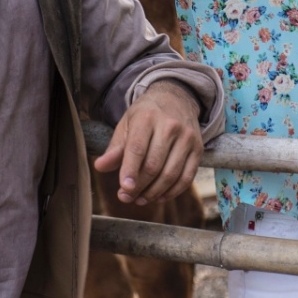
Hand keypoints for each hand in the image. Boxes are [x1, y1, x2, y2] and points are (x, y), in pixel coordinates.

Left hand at [96, 80, 204, 203]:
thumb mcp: (127, 124)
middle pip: (154, 165)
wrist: (177, 97)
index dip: (130, 171)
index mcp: (147, 117)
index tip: (124, 189)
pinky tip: (159, 196)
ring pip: (171, 174)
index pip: (137, 148)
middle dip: (139, 186)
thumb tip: (100, 167)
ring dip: (154, 192)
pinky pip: (187, 177)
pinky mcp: (198, 149)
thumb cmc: (146, 115)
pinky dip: (172, 192)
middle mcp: (170, 126)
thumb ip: (114, 148)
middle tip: (126, 197)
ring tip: (140, 199)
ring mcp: (187, 138)